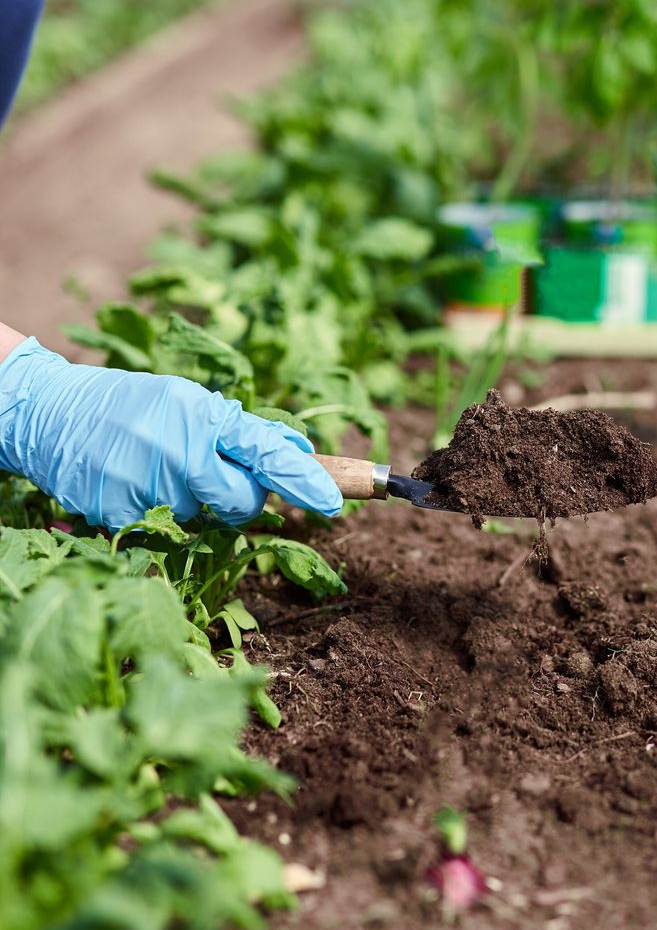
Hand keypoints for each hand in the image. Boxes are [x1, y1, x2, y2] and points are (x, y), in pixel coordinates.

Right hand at [0, 338, 342, 530]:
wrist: (51, 412)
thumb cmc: (134, 405)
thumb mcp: (190, 401)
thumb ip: (242, 429)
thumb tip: (296, 448)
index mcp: (203, 415)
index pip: (266, 453)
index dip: (303, 481)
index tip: (332, 503)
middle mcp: (179, 451)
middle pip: (242, 503)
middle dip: (240, 496)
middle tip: (211, 472)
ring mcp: (148, 485)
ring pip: (201, 517)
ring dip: (191, 499)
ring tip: (155, 465)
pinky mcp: (120, 514)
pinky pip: (164, 528)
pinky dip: (157, 510)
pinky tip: (133, 481)